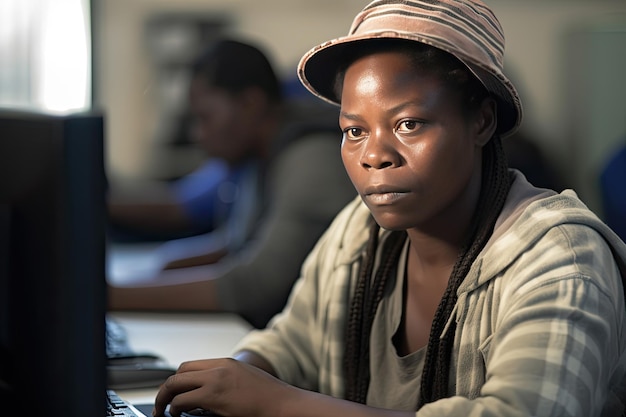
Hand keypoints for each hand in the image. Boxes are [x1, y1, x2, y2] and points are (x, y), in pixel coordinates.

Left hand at [153, 357, 295, 416]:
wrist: (283, 404)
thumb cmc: (269, 398)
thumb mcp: (245, 381)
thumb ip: (225, 381)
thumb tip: (205, 397)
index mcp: (226, 363)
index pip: (190, 366)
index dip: (178, 380)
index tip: (173, 393)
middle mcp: (219, 368)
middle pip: (180, 372)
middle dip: (167, 388)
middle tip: (162, 403)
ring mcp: (216, 380)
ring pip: (176, 383)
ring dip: (166, 398)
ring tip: (165, 410)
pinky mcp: (214, 396)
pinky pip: (183, 400)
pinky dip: (175, 408)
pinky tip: (178, 414)